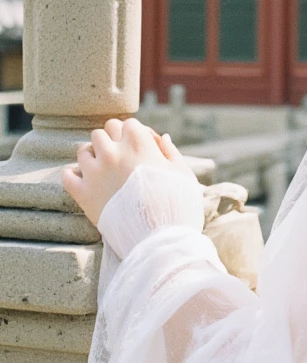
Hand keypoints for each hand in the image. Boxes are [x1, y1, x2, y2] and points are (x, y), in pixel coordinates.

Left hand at [62, 117, 195, 226]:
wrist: (160, 240)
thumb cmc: (178, 206)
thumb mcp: (184, 175)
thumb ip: (171, 152)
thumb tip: (162, 137)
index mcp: (139, 143)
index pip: (128, 123)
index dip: (135, 135)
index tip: (142, 150)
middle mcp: (113, 152)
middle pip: (102, 132)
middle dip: (112, 141)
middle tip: (122, 159)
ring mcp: (95, 172)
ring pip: (83, 150)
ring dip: (93, 156)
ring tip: (104, 171)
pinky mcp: (83, 194)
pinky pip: (67, 175)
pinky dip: (74, 176)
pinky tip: (86, 183)